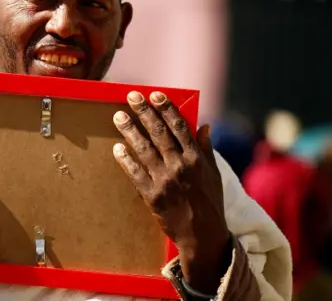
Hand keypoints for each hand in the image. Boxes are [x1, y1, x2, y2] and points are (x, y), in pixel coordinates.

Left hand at [112, 91, 230, 293]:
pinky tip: (117, 148)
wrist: (202, 235)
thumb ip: (206, 148)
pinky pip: (135, 173)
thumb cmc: (210, 203)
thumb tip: (204, 125)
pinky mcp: (152, 195)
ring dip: (130, 130)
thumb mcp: (214, 174)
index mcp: (196, 158)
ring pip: (144, 149)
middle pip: (159, 133)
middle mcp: (180, 165)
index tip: (155, 95)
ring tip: (118, 116)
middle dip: (144, 112)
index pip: (179, 126)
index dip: (166, 108)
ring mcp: (164, 179)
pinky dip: (125, 160)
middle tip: (131, 97)